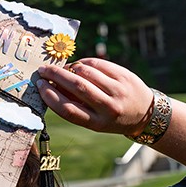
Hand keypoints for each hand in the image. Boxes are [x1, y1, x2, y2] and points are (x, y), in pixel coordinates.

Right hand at [37, 58, 153, 136]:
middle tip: (43, 71)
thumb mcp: (94, 120)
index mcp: (98, 123)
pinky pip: (97, 63)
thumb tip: (51, 87)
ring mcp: (118, 90)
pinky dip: (82, 62)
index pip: (69, 109)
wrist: (146, 114)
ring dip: (69, 68)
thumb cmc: (112, 117)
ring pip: (86, 72)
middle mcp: (109, 108)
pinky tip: (78, 66)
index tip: (40, 86)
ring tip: (62, 70)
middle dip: (55, 76)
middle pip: (76, 87)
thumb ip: (75, 106)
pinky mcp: (124, 75)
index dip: (50, 96)